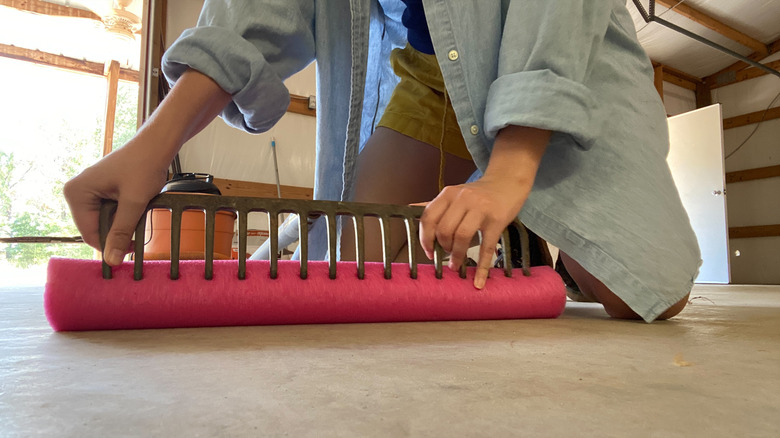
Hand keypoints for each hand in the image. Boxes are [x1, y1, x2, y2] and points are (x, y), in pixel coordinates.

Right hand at [64, 69, 231, 265]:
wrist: (157, 144)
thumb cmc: (144, 166)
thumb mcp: (134, 203)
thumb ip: (122, 232)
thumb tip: (112, 261)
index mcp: (76, 194)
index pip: (89, 234)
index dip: (110, 246)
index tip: (131, 253)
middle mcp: (77, 192)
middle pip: (96, 228)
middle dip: (118, 232)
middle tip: (141, 230)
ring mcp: (88, 191)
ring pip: (106, 222)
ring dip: (124, 223)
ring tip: (140, 212)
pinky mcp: (100, 191)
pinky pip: (110, 213)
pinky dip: (125, 215)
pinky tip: (138, 207)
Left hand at [418, 126, 549, 288]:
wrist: (508, 183)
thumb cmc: (479, 193)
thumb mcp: (455, 194)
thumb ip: (436, 204)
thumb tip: (410, 207)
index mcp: (449, 193)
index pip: (429, 217)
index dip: (425, 238)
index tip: (428, 251)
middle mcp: (463, 199)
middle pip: (444, 229)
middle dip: (442, 247)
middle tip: (446, 255)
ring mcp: (481, 209)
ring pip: (462, 237)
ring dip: (456, 255)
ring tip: (457, 264)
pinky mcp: (497, 220)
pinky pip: (487, 247)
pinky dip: (482, 267)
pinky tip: (479, 280)